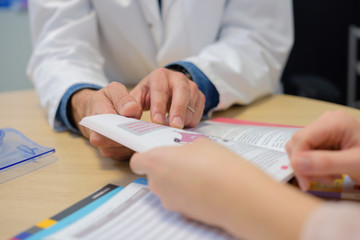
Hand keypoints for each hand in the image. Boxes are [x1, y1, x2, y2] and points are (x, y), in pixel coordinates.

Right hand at [71, 82, 141, 159]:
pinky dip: (139, 146)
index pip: (111, 128)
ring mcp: (106, 148)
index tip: (139, 119)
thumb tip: (131, 110)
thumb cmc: (105, 100)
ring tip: (149, 131)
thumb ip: (122, 98)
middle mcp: (98, 138)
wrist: (95, 111)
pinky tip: (146, 136)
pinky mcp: (116, 154)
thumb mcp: (113, 90)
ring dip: (138, 141)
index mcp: (96, 120)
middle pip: (119, 142)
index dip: (127, 126)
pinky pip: (129, 153)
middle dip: (135, 135)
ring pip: (126, 150)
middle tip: (148, 128)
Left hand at [130, 68, 204, 128]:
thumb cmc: (149, 95)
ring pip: (193, 100)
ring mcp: (191, 86)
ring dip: (186, 116)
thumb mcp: (137, 96)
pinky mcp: (199, 96)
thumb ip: (129, 103)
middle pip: (182, 91)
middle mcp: (177, 78)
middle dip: (178, 109)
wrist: (166, 89)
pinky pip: (200, 108)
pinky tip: (184, 125)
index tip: (157, 121)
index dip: (159, 106)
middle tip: (174, 126)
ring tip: (178, 128)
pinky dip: (193, 118)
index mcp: (159, 76)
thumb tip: (129, 112)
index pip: (160, 90)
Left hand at [130, 138, 320, 239]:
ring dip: (179, 180)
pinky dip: (189, 193)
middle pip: (154, 175)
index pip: (137, 161)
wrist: (236, 195)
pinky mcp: (182, 214)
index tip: (159, 153)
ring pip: (168, 187)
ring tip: (201, 174)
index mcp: (156, 162)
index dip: (147, 157)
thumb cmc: (216, 164)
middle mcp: (157, 184)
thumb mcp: (201, 144)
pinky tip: (206, 187)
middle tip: (187, 160)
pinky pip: (180, 198)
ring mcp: (169, 201)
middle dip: (167, 168)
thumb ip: (186, 148)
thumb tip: (187, 153)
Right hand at [286, 110, 359, 189]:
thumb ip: (326, 163)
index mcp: (334, 121)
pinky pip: (308, 152)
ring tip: (329, 177)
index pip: (301, 139)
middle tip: (319, 182)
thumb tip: (296, 163)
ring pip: (300, 149)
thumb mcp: (354, 164)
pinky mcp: (324, 139)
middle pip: (299, 143)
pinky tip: (330, 172)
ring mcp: (324, 129)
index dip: (298, 160)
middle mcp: (326, 121)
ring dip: (309, 167)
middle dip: (305, 166)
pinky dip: (314, 166)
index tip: (305, 182)